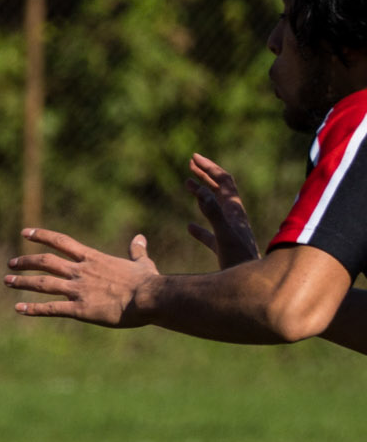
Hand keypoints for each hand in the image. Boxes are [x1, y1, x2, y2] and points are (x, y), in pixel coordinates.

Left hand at [5, 229, 159, 325]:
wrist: (151, 298)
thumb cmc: (149, 282)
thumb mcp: (142, 263)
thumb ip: (136, 251)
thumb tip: (139, 238)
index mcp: (93, 258)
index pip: (62, 242)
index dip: (41, 236)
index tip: (25, 233)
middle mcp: (81, 271)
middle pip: (46, 262)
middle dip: (26, 262)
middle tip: (10, 263)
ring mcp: (78, 290)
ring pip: (43, 284)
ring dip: (23, 282)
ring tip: (7, 281)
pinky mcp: (80, 309)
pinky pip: (51, 309)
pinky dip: (33, 309)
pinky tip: (18, 309)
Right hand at [183, 154, 260, 268]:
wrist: (252, 284)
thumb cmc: (239, 261)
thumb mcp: (224, 235)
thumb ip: (213, 213)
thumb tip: (201, 191)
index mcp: (234, 210)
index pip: (223, 181)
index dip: (209, 168)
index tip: (193, 158)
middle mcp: (234, 217)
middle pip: (220, 189)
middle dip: (206, 175)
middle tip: (191, 163)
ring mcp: (230, 231)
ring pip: (215, 207)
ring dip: (201, 195)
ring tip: (189, 186)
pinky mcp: (225, 246)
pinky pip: (210, 232)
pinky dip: (199, 226)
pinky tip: (189, 227)